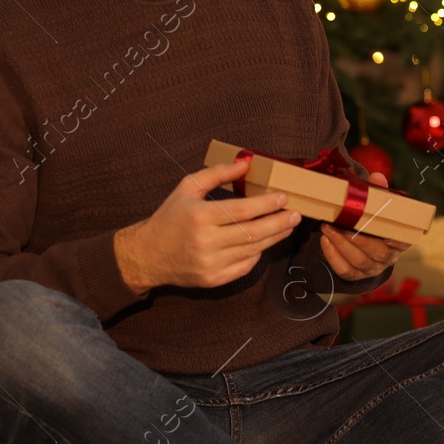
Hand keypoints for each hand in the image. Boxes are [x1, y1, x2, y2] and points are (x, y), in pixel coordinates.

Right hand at [114, 159, 300, 296]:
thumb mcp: (187, 188)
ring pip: (253, 251)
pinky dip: (258, 254)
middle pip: (253, 233)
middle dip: (279, 222)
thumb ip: (217, 174)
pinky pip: (245, 267)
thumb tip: (246, 163)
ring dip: (274, 237)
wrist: (147, 255)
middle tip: (296, 214)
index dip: (267, 204)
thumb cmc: (170, 218)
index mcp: (200, 216)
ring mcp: (210, 264)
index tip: (284, 197)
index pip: (243, 210)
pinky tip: (265, 242)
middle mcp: (205, 242)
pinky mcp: (213, 280)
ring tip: (287, 226)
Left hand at [319, 172, 408, 281]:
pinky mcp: (356, 276)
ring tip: (326, 227)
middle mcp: (388, 258)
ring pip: (358, 260)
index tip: (382, 229)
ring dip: (340, 243)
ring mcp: (372, 269)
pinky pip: (344, 270)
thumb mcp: (377, 205)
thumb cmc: (373, 219)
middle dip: (354, 237)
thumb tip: (377, 177)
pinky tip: (325, 241)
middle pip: (375, 251)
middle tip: (336, 222)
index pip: (402, 242)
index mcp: (399, 240)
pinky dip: (333, 256)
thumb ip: (378, 192)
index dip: (394, 238)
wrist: (363, 241)